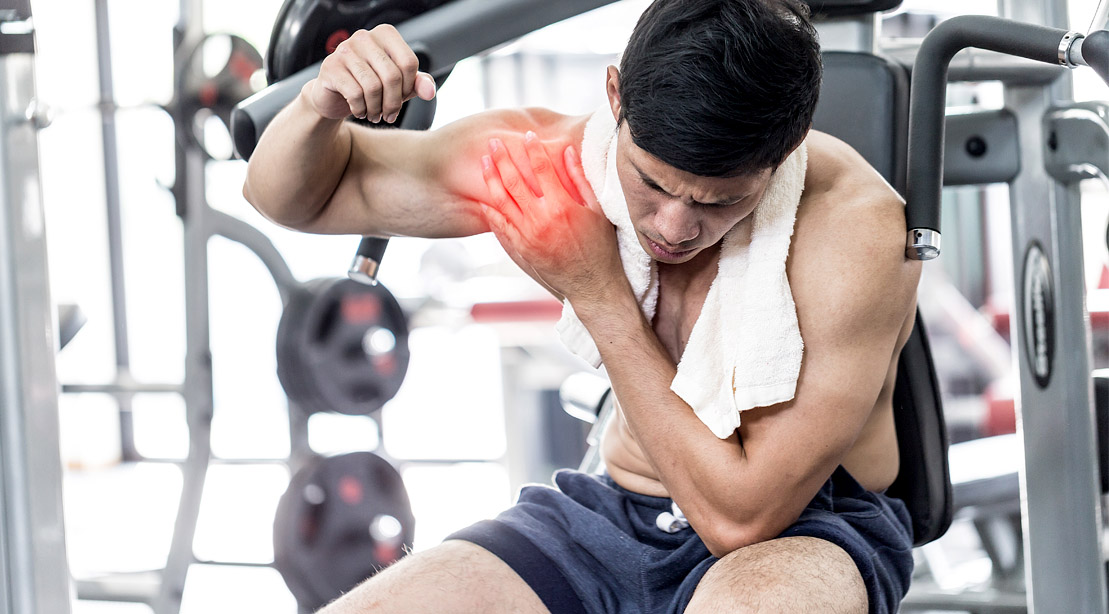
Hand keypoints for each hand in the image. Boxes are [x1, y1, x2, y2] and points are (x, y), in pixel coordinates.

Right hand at [306, 24, 436, 121]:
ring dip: (377, 109)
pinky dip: (361, 109)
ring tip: (375, 115)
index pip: (409, 62)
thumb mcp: (399, 85)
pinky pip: (355, 94)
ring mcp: (345, 49)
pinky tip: (360, 111)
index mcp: (385, 34)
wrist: (334, 96)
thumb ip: (417, 84)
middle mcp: (364, 37)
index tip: (401, 99)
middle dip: (394, 103)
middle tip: (389, 115)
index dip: (409, 87)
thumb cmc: (370, 86)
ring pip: (373, 87)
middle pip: (392, 76)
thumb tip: (429, 91)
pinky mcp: (331, 67)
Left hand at [480, 131, 627, 307]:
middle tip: (494, 142)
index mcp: (562, 206)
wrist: (592, 285)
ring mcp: (528, 236)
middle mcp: (541, 220)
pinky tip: (483, 198)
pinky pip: (500, 225)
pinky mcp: (521, 249)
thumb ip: (580, 179)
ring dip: (491, 179)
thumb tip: (567, 151)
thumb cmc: (600, 247)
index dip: (533, 149)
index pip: (542, 168)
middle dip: (503, 158)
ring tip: (484, 163)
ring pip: (502, 201)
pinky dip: (490, 210)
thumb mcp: (597, 210)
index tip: (528, 135)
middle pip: (515, 181)